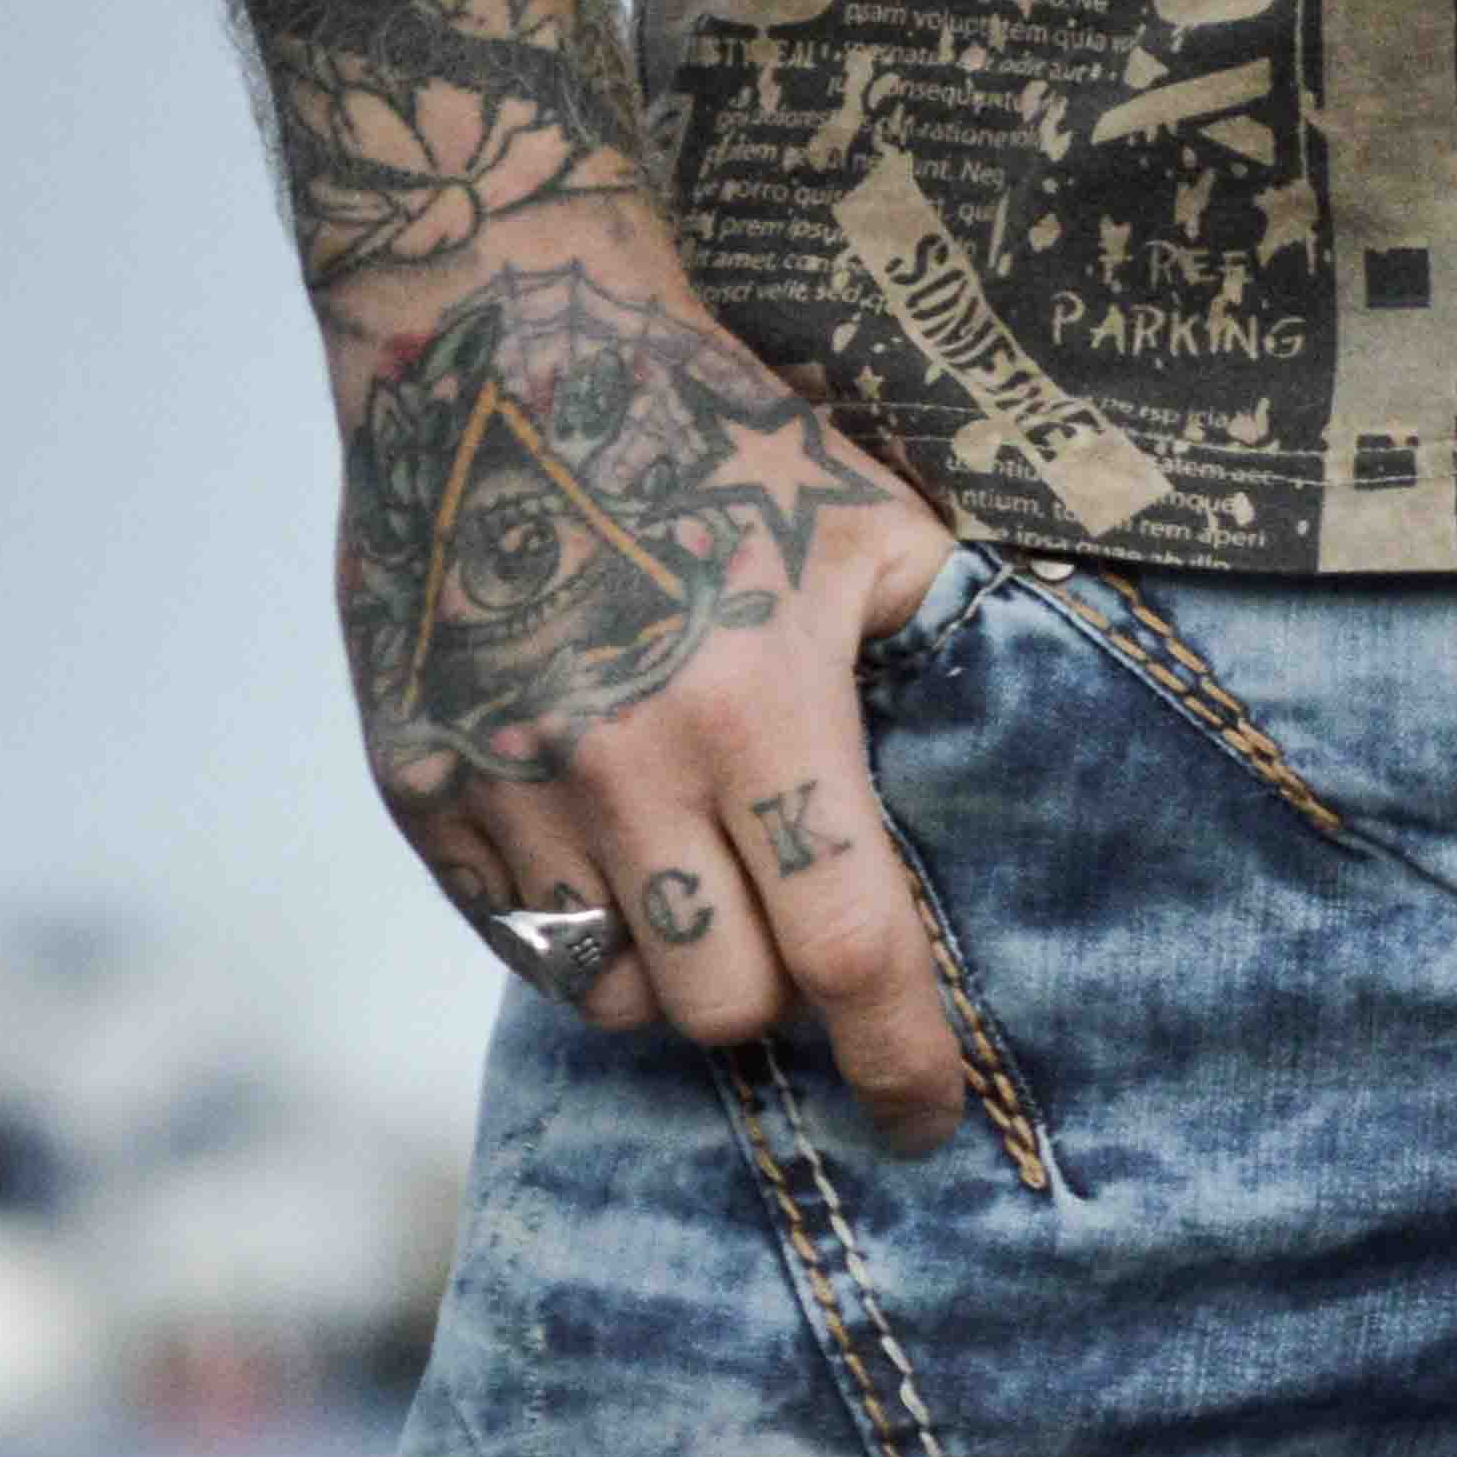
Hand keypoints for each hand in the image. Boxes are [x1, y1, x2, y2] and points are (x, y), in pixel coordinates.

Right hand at [331, 243, 968, 1151]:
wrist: (492, 333)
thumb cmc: (708, 430)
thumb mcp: (872, 527)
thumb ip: (955, 652)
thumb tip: (1038, 763)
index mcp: (761, 713)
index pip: (851, 953)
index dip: (901, 1061)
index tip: (927, 1123)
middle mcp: (629, 767)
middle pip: (728, 1007)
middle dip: (778, 1003)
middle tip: (789, 940)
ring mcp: (510, 781)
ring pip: (613, 994)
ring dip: (671, 976)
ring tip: (692, 894)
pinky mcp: (418, 782)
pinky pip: (515, 938)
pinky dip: (571, 934)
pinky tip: (603, 858)